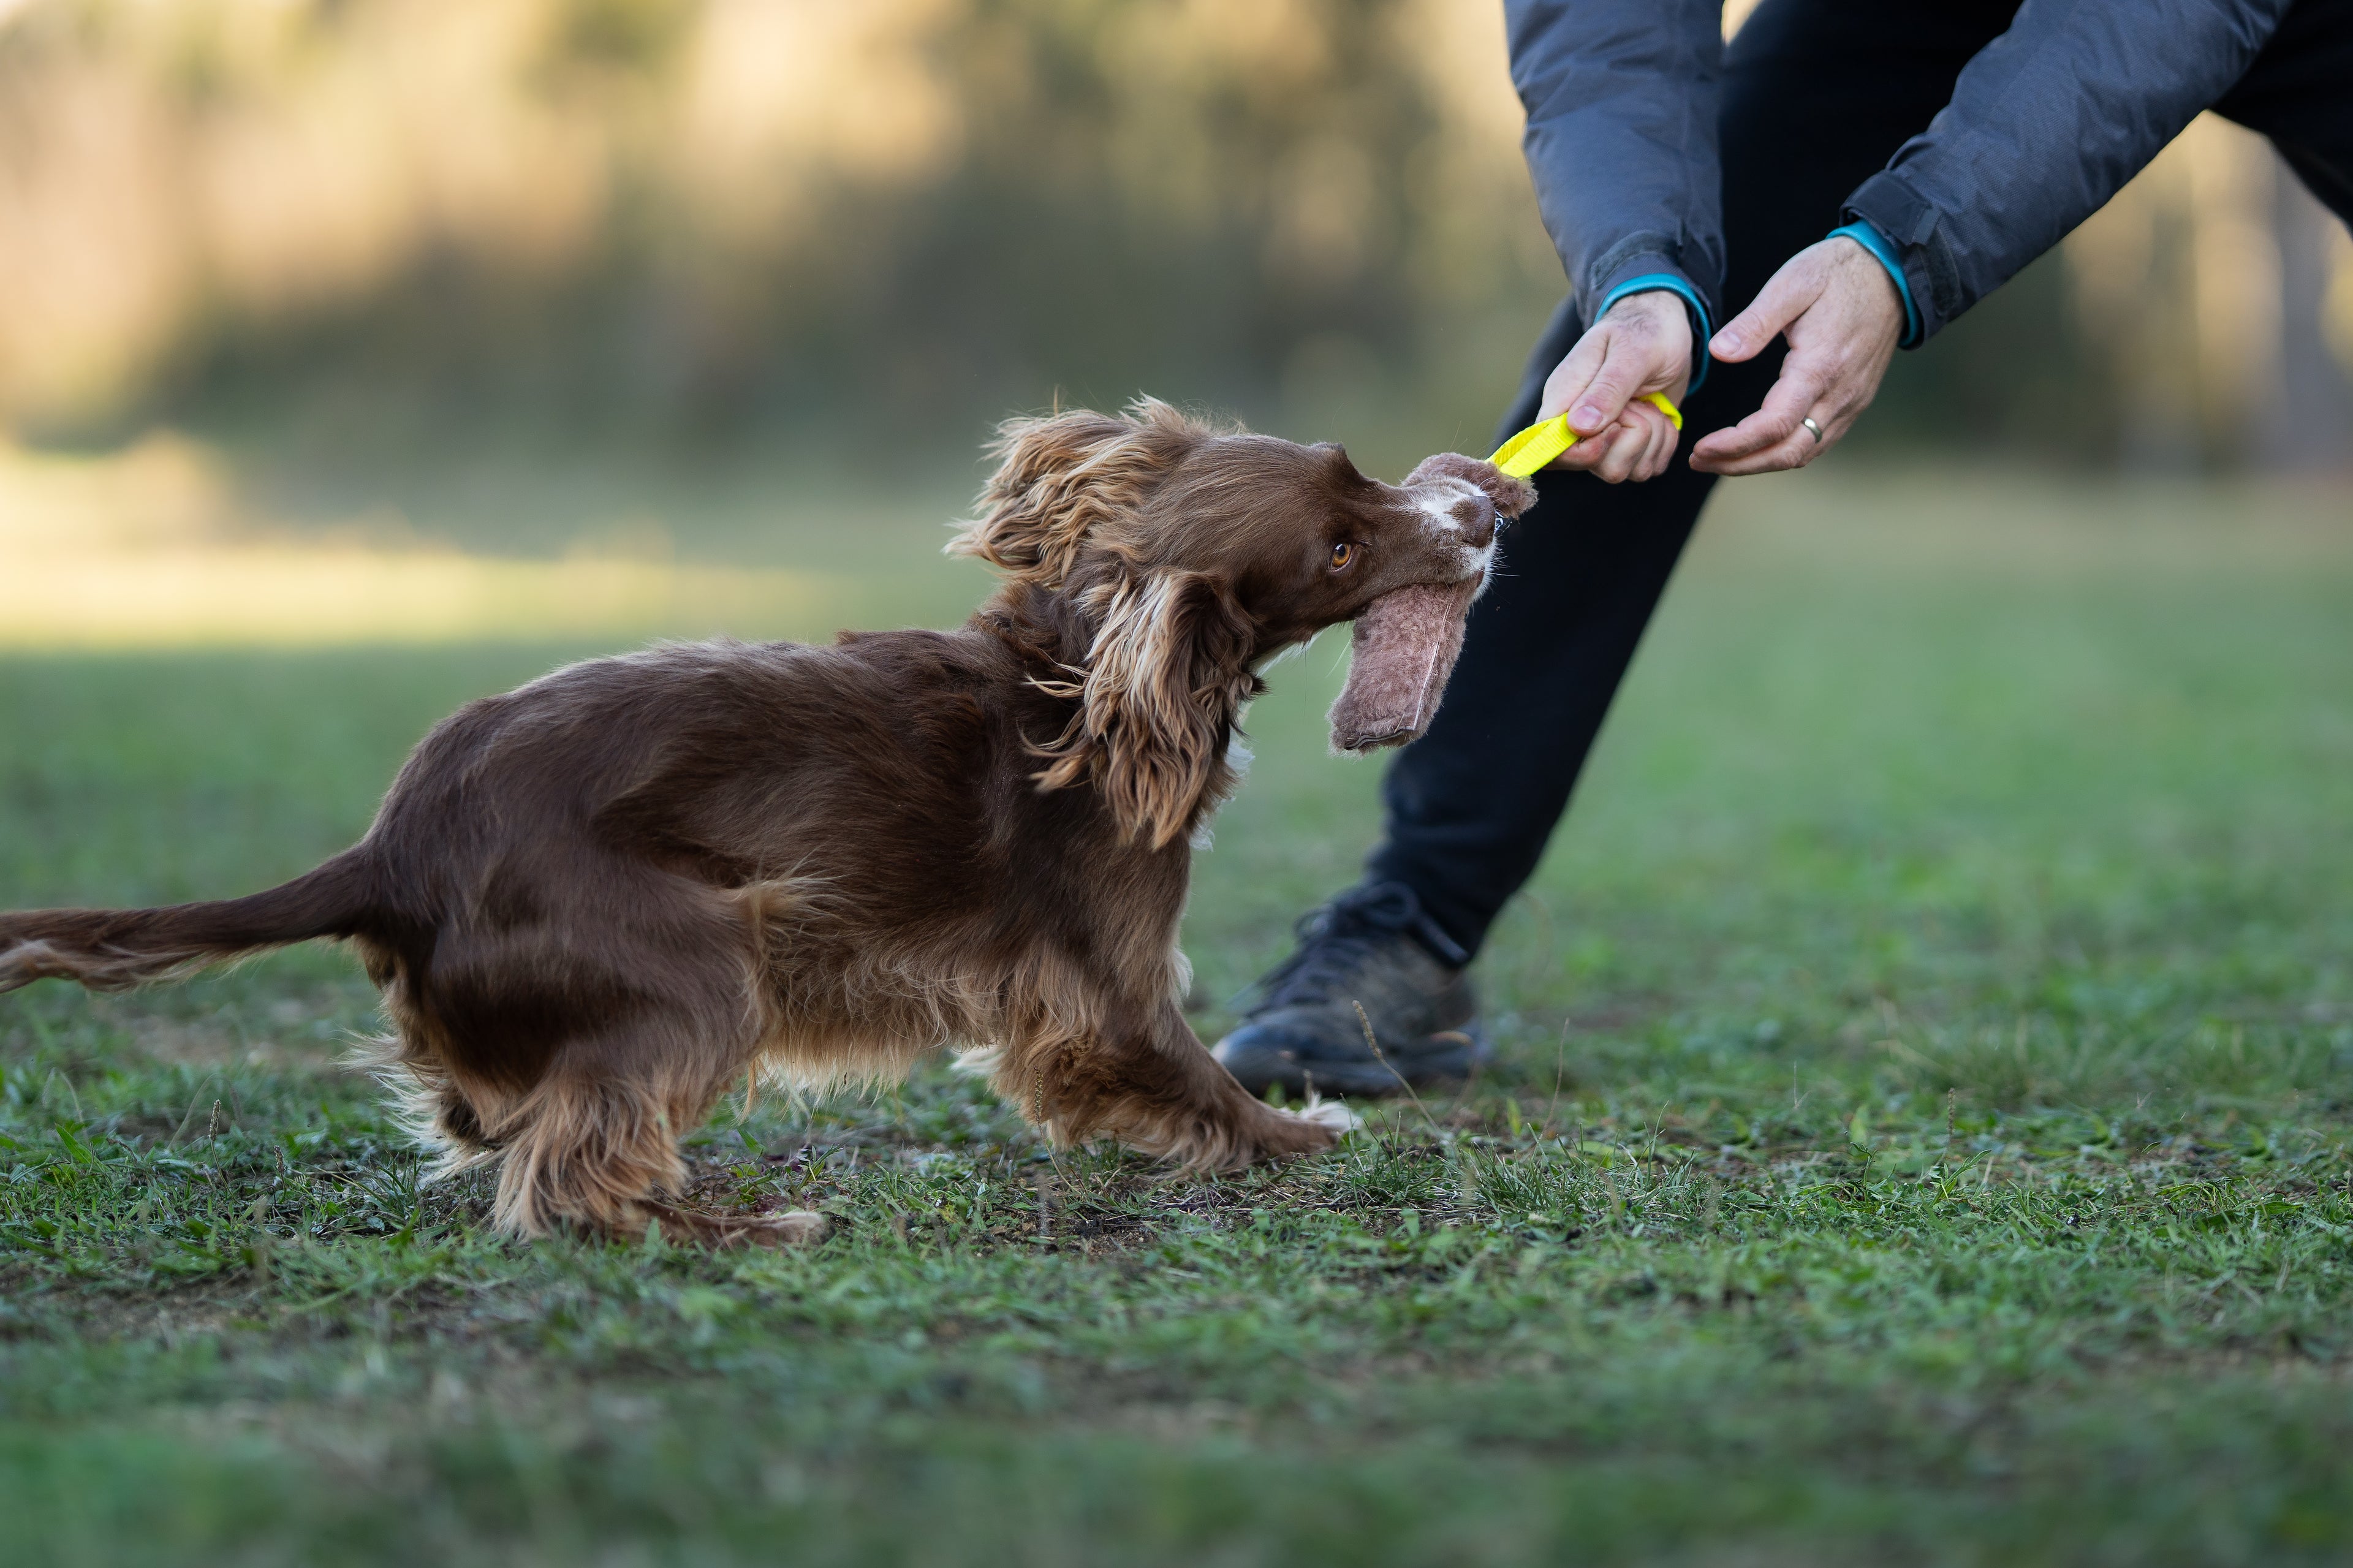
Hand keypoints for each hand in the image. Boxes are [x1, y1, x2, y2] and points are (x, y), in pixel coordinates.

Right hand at [1535, 291, 1691, 483]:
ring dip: (1652, 438)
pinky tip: (1661, 415)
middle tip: (1638, 402)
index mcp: (1563, 399)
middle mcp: (1578, 427)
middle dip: (1630, 438)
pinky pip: (1648, 468)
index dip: (1582, 452)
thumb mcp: (1632, 351)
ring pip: (1624, 471)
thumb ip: (1607, 388)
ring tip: (1650, 404)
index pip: (1550, 449)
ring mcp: (1604, 440)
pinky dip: (1664, 444)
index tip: (1612, 426)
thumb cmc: (1644, 331)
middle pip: (1595, 466)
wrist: (1665, 329)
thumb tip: (1578, 427)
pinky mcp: (1631, 448)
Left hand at [1689, 237, 1901, 475]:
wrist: (1890, 272)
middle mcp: (1840, 393)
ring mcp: (1851, 401)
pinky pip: (1818, 442)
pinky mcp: (1854, 401)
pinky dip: (1783, 452)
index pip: (1775, 426)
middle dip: (1740, 464)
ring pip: (1804, 453)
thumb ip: (1754, 322)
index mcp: (1819, 366)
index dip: (1735, 445)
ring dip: (1759, 463)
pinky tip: (1756, 446)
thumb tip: (1720, 352)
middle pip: (1788, 452)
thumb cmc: (1838, 273)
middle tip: (1700, 460)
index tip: (1701, 448)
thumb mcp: (1792, 283)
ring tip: (1719, 458)